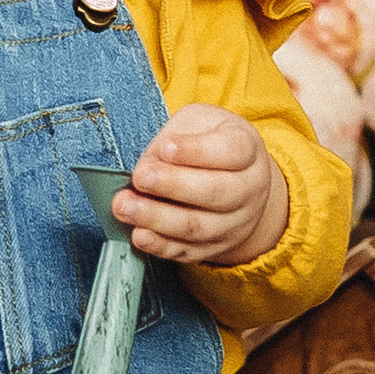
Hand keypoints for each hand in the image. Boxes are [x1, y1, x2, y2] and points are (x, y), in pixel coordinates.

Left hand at [118, 105, 287, 266]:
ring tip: (125, 206)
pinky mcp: (215, 247)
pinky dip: (160, 245)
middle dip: (173, 186)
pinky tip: (139, 235)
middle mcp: (249, 189)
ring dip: (158, 219)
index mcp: (248, 150)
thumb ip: (176, 137)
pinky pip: (187, 250)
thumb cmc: (212, 142)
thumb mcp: (200, 122)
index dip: (197, 151)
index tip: (166, 148)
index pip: (231, 151)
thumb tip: (148, 166)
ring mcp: (235, 223)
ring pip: (198, 227)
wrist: (239, 181)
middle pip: (216, 192)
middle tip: (141, 178)